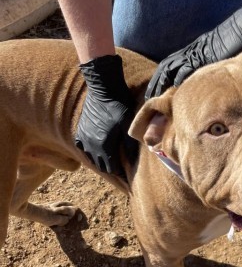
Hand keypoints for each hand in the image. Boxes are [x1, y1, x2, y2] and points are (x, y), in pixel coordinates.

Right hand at [76, 54, 137, 175]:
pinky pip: (84, 149)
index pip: (113, 169)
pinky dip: (92, 153)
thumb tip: (135, 162)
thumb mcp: (128, 127)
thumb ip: (130, 146)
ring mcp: (84, 138)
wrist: (103, 88)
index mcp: (105, 147)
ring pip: (92, 159)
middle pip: (103, 166)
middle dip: (112, 169)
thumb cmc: (120, 107)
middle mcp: (92, 145)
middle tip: (123, 172)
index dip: (122, 174)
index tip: (129, 178)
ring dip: (102, 161)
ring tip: (112, 162)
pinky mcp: (80, 131)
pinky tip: (99, 152)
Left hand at [145, 0, 241, 97]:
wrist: (241, 30)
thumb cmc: (234, 43)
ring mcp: (194, 53)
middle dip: (157, 81)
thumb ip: (210, 69)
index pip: (172, 65)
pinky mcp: (201, 55)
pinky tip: (172, 89)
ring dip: (161, 81)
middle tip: (149, 95)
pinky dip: (178, 78)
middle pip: (167, 66)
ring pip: (171, 67)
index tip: (156, 91)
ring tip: (154, 95)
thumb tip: (209, 85)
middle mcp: (190, 52)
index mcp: (193, 52)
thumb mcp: (219, 58)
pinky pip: (186, 68)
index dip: (162, 78)